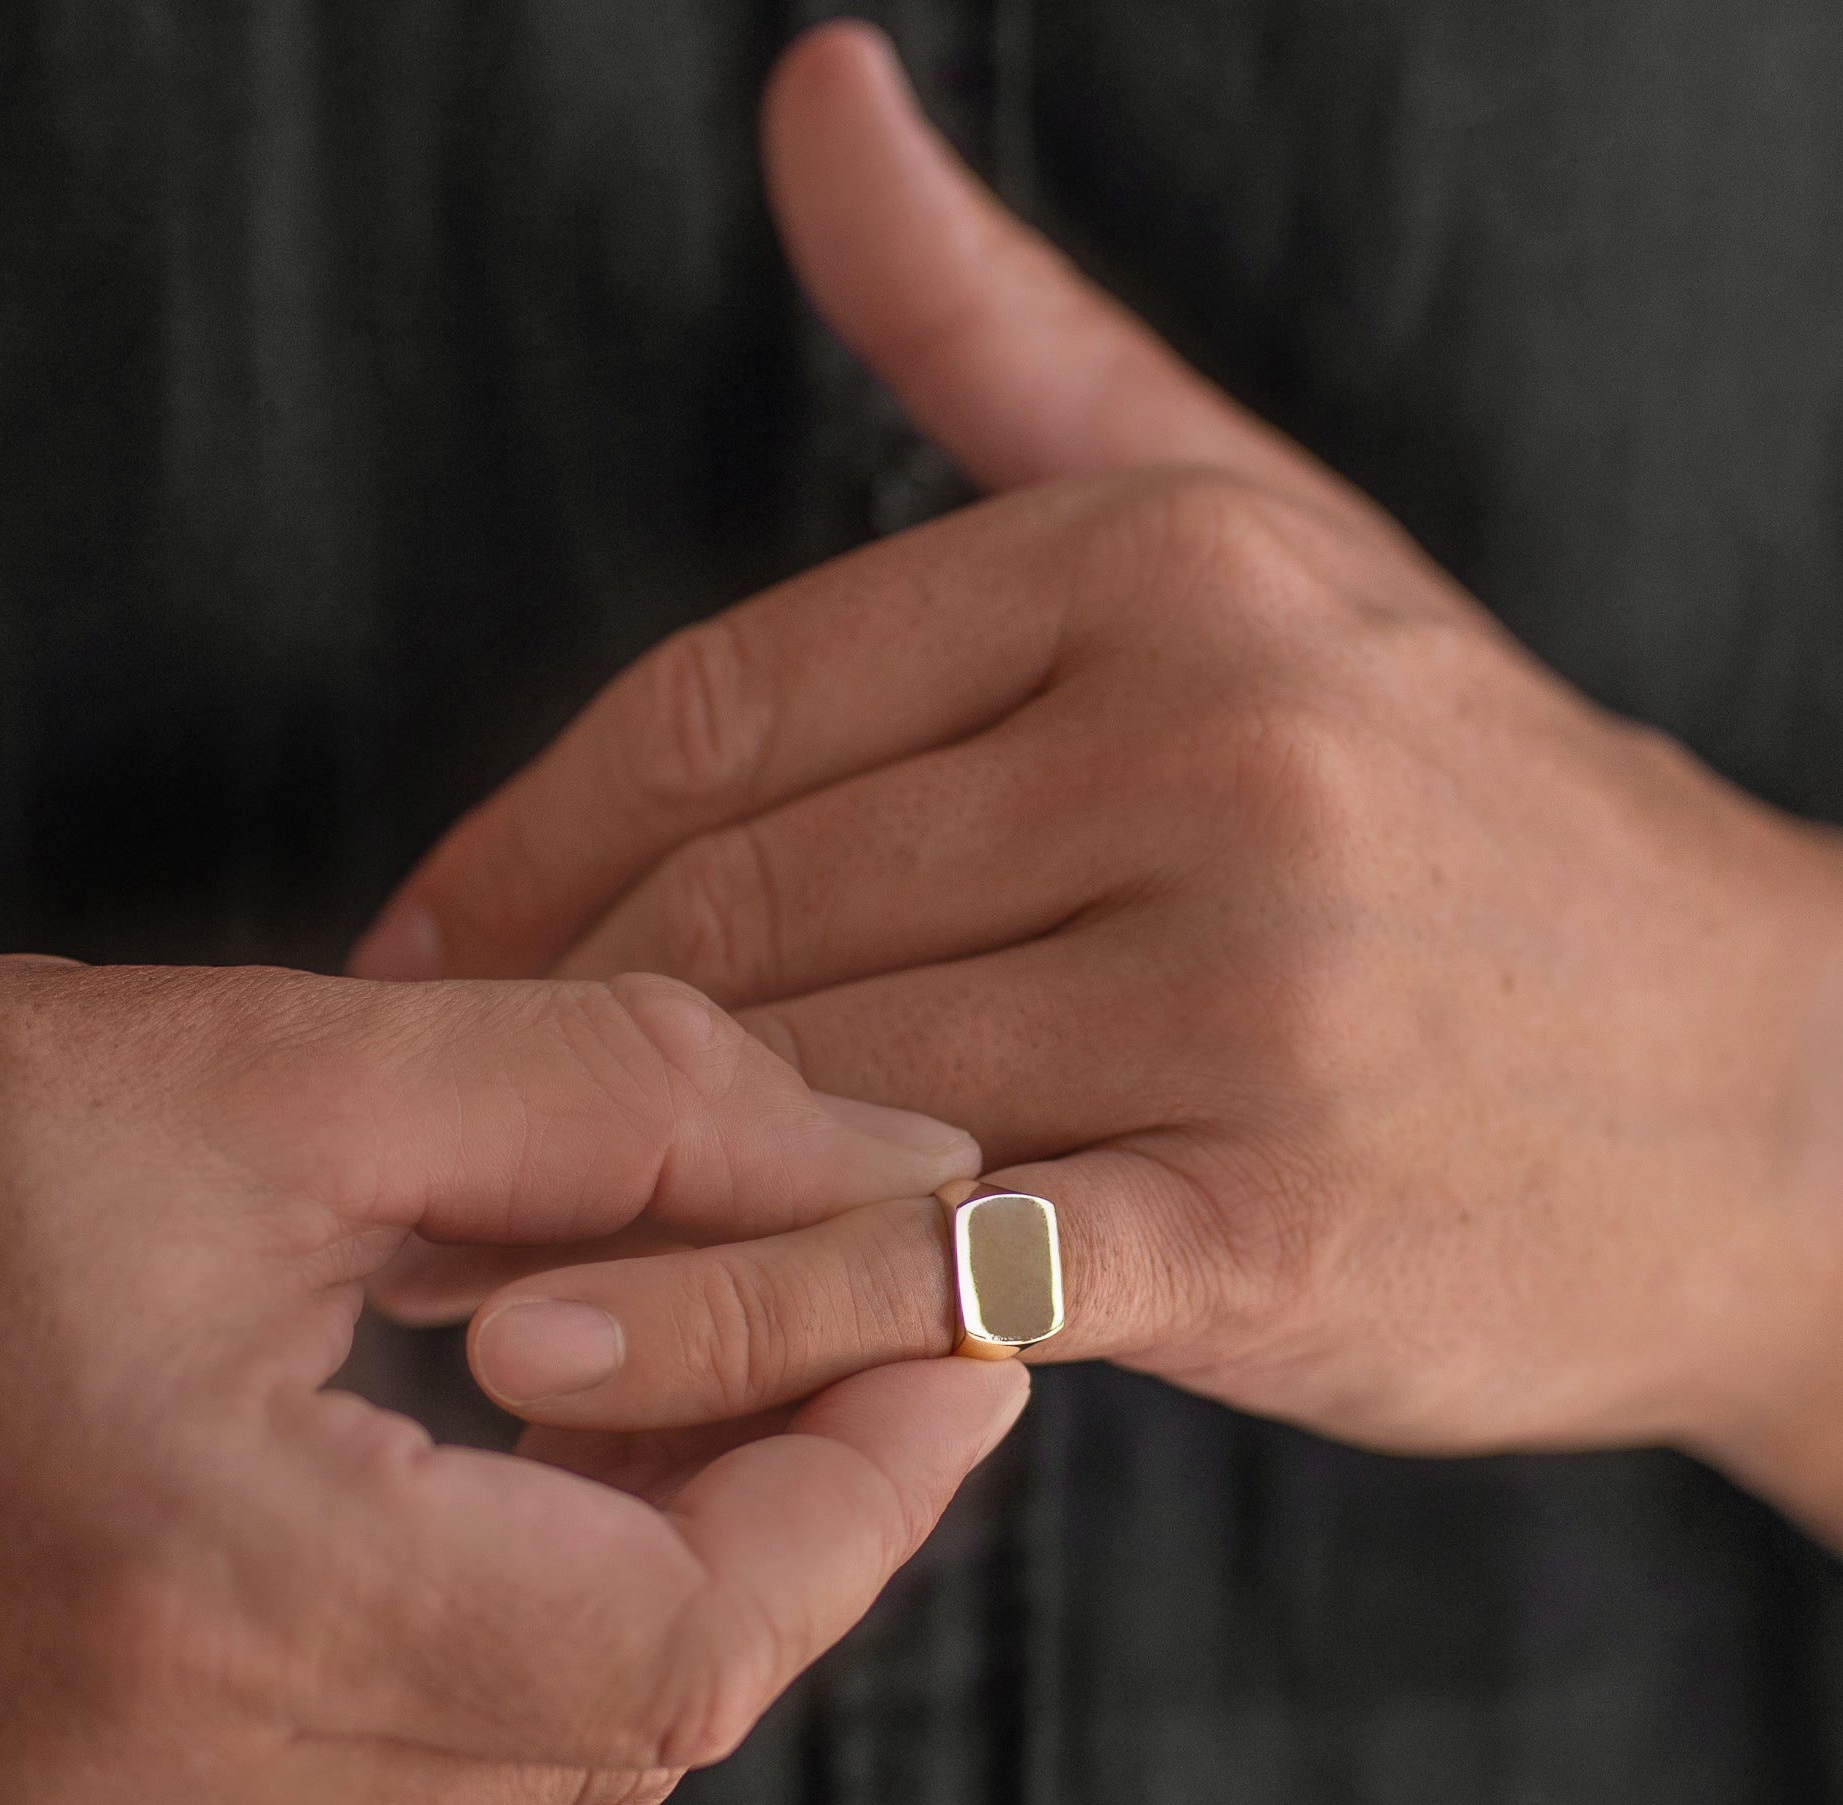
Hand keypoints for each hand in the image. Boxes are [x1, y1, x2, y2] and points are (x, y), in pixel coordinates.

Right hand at [0, 956, 1017, 1804]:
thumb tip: (892, 1169)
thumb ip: (627, 1102)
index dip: (864, 1493)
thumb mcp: (281, 1071)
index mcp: (207, 1601)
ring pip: (548, 1767)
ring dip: (682, 1576)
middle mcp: (158, 1799)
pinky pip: (424, 1786)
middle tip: (869, 1340)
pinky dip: (541, 1639)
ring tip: (724, 1384)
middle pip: (638, 1717)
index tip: (958, 1344)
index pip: (683, 1639)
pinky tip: (551, 1483)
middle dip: (801, 1522)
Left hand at [353, 25, 1842, 1541]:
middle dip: (545, 1020)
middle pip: (749, 902)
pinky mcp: (1281, 1217)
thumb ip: (1007, 340)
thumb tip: (816, 94)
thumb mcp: (1261, 541)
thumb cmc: (1467, 827)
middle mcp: (1213, 750)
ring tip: (458, 1243)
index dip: (524, 843)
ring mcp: (1257, 989)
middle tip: (419, 1116)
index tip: (416, 942)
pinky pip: (932, 1273)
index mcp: (1164, 566)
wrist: (1761, 1092)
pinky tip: (565, 1357)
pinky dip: (731, 1327)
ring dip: (607, 1180)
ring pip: (816, 1085)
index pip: (729, 709)